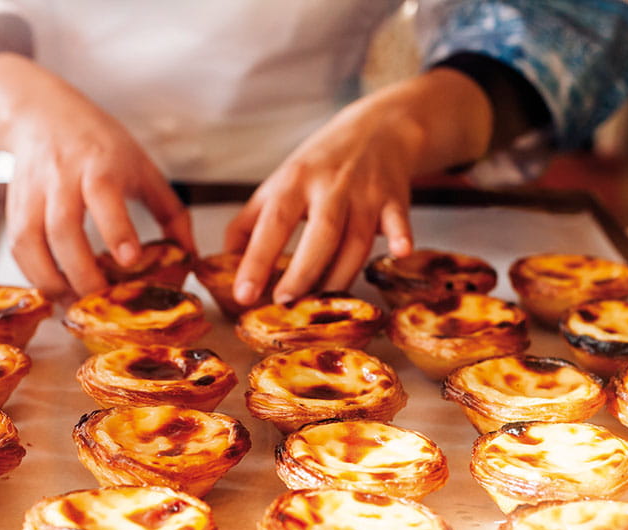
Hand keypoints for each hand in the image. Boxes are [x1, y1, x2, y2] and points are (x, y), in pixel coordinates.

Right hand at [0, 53, 193, 299]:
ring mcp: (33, 191)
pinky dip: (33, 274)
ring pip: (31, 240)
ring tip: (75, 305)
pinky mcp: (14, 206)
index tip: (130, 260)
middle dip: (81, 271)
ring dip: (52, 280)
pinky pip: (17, 246)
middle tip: (101, 301)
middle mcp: (62, 176)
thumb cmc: (100, 144)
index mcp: (101, 163)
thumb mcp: (143, 167)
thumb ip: (171, 211)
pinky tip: (54, 290)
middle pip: (63, 228)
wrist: (44, 115)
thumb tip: (191, 256)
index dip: (116, 230)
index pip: (104, 195)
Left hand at [224, 68, 493, 303]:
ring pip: (357, 242)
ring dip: (340, 275)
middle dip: (304, 272)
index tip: (243, 294)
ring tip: (322, 304)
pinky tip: (400, 252)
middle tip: (285, 302)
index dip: (257, 260)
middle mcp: (330, 186)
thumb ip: (251, 220)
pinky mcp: (395, 199)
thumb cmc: (322, 162)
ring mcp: (366, 193)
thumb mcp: (281, 180)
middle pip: (321, 234)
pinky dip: (401, 237)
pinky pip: (400, 222)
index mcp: (295, 181)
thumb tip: (226, 259)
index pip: (273, 223)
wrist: (378, 128)